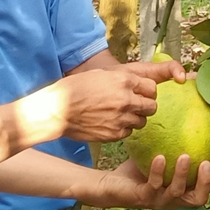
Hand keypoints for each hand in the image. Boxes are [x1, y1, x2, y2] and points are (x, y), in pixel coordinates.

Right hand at [58, 60, 181, 141]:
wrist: (58, 110)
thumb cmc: (75, 88)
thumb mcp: (100, 74)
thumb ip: (122, 79)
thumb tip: (136, 85)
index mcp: (124, 81)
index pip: (152, 87)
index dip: (147, 91)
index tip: (142, 93)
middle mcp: (126, 99)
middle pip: (152, 106)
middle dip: (146, 105)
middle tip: (136, 106)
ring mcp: (121, 118)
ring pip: (142, 121)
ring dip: (135, 118)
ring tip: (122, 115)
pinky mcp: (114, 134)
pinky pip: (129, 132)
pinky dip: (123, 129)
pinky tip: (112, 123)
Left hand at [108, 154, 209, 209]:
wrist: (112, 183)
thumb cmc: (139, 169)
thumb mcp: (161, 155)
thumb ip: (174, 145)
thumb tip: (189, 116)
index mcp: (181, 192)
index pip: (205, 187)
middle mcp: (173, 199)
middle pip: (198, 199)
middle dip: (206, 182)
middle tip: (207, 162)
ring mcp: (158, 200)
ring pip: (177, 192)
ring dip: (183, 175)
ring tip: (185, 157)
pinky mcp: (143, 197)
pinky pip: (154, 185)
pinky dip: (159, 171)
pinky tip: (160, 157)